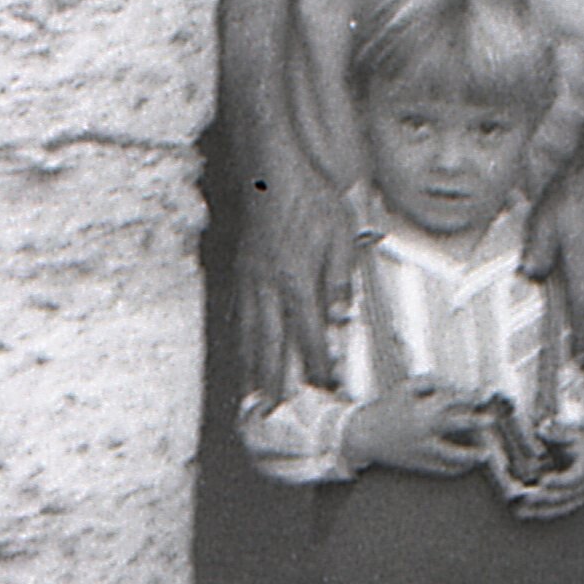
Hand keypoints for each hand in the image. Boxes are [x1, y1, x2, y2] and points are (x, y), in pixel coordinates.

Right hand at [236, 142, 355, 398]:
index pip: (308, 335)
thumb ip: (341, 279)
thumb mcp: (340, 236)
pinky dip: (241, 338)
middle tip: (272, 413)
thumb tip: (342, 318)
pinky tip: (242, 348)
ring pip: (250, 332)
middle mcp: (269, 287)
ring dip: (252, 367)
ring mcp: (251, 279)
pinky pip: (240, 312)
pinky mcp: (242, 269)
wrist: (272, 170)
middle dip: (273, 382)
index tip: (325, 389)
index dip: (318, 365)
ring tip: (252, 394)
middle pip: (270, 344)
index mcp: (297, 281)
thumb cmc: (310, 199)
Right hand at [343, 379, 486, 479]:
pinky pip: (443, 469)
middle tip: (492, 420)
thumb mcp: (405, 387)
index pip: (453, 398)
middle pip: (459, 423)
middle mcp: (424, 428)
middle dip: (479, 421)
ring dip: (473, 455)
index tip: (483, 395)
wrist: (364, 434)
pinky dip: (457, 468)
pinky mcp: (419, 464)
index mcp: (421, 406)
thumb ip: (431, 382)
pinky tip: (467, 465)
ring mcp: (422, 448)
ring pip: (454, 454)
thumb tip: (455, 386)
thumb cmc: (387, 407)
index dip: (470, 395)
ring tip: (486, 454)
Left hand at [500, 423, 583, 517]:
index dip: (558, 482)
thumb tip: (540, 431)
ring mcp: (583, 496)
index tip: (543, 481)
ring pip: (562, 508)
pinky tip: (526, 514)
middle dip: (544, 499)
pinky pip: (561, 510)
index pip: (574, 479)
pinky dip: (544, 512)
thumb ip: (559, 433)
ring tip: (521, 512)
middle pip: (565, 497)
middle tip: (525, 498)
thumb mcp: (579, 432)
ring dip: (541, 511)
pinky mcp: (577, 501)